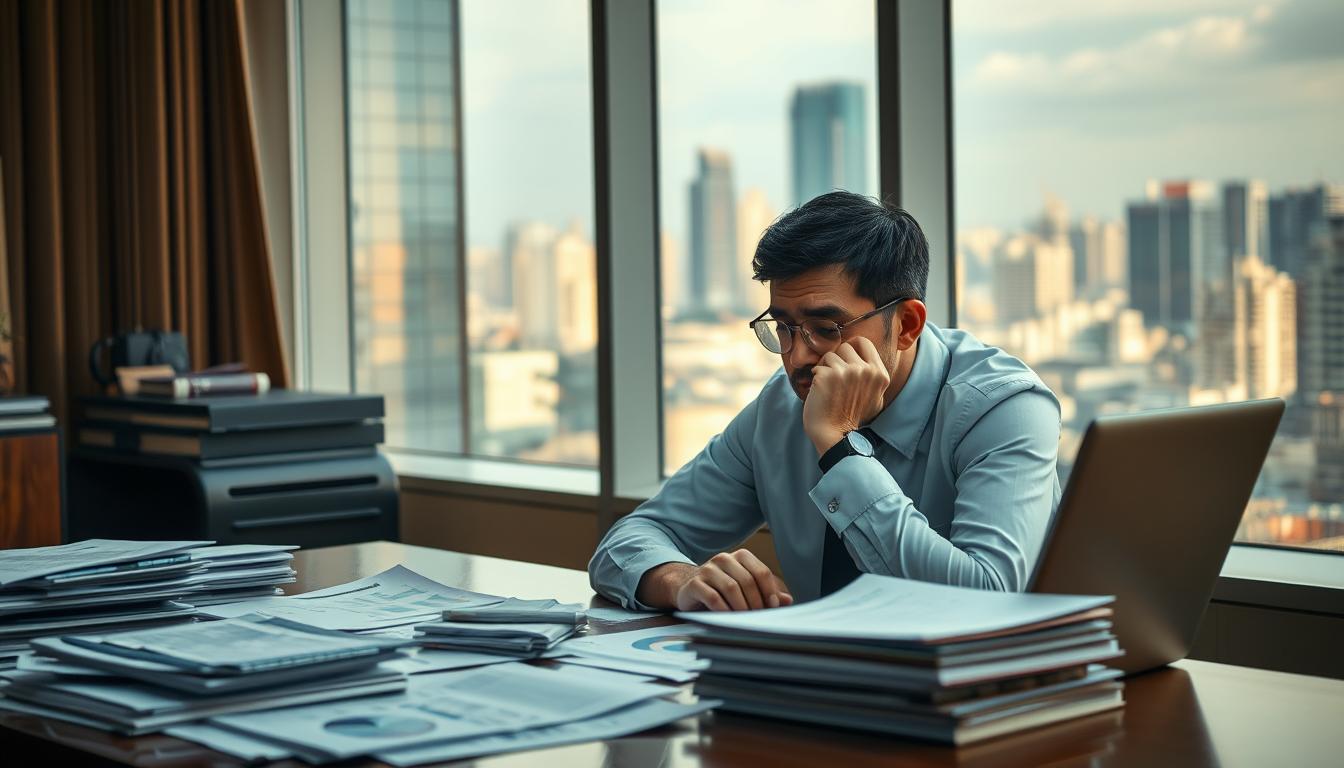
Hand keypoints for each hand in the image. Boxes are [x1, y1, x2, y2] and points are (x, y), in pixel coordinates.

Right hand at [639, 550, 793, 610]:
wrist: (688, 589)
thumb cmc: (722, 590)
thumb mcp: (745, 590)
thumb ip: (765, 593)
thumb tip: (787, 600)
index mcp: (740, 556)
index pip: (761, 572)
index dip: (769, 591)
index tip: (773, 607)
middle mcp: (723, 559)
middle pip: (747, 581)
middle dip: (756, 602)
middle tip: (759, 618)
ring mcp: (707, 569)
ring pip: (731, 588)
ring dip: (741, 607)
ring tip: (744, 620)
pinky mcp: (695, 584)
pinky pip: (713, 597)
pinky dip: (724, 610)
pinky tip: (728, 618)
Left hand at [802, 337, 890, 454]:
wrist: (836, 436)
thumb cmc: (852, 418)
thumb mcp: (875, 397)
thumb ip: (873, 376)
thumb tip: (866, 359)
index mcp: (880, 374)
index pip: (863, 342)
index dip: (851, 347)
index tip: (844, 358)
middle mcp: (866, 370)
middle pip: (844, 347)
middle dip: (837, 359)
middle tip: (835, 379)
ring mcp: (847, 372)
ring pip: (829, 355)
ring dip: (825, 368)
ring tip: (829, 387)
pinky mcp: (828, 376)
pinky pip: (817, 366)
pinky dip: (815, 377)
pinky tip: (821, 392)